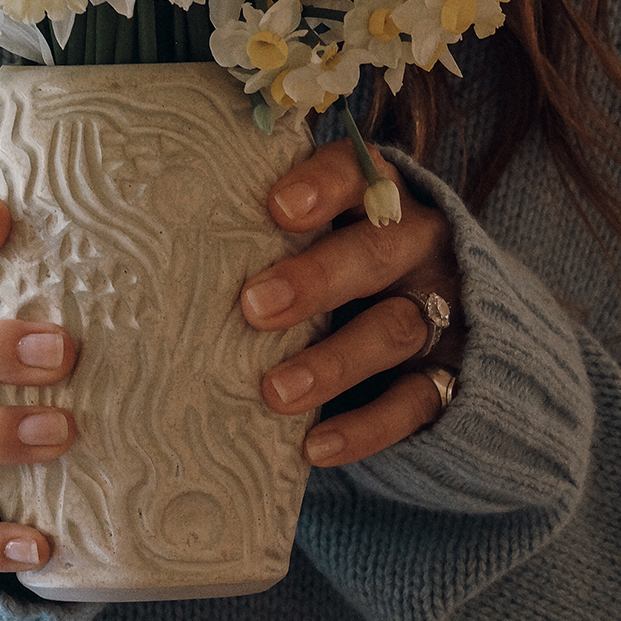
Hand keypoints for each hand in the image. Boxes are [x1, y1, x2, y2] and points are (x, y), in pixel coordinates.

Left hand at [240, 144, 460, 466]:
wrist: (449, 335)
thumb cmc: (343, 281)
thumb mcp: (323, 247)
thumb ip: (273, 243)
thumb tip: (169, 258)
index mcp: (382, 202)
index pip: (360, 175)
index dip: (323, 187)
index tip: (276, 208)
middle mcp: (419, 249)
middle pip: (376, 252)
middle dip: (316, 278)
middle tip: (252, 307)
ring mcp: (442, 312)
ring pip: (394, 329)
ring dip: (332, 361)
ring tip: (274, 393)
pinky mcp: (451, 377)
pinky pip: (413, 402)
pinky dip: (364, 427)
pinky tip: (314, 446)